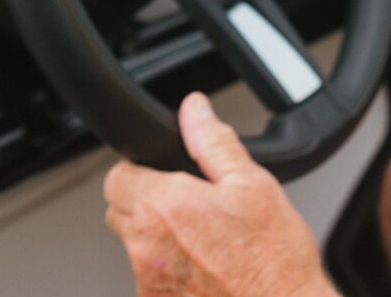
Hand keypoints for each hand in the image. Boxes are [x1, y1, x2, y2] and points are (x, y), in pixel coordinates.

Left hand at [103, 92, 335, 296]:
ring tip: (204, 239)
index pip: (116, 176)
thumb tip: (195, 110)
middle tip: (188, 204)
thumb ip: (213, 141)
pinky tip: (205, 266)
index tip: (165, 173)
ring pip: (133, 246)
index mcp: (165, 206)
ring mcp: (148, 283)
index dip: (140, 169)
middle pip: (119, 211)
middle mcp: (146, 247)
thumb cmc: (273, 258)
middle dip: (145, 202)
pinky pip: (149, 277)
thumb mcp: (252, 184)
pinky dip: (168, 269)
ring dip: (156, 237)